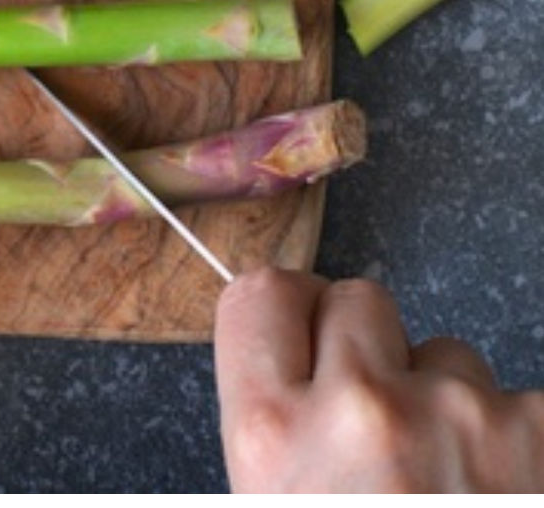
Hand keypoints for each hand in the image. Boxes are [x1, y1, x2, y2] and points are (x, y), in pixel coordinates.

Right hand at [215, 266, 543, 491]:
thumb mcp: (269, 500)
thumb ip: (273, 423)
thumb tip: (292, 358)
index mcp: (270, 433)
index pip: (262, 292)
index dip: (294, 313)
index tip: (312, 340)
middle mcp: (356, 409)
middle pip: (359, 300)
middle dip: (378, 350)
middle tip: (389, 427)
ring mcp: (455, 417)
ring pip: (450, 355)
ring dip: (453, 404)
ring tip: (455, 480)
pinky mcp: (539, 433)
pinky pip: (528, 404)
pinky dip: (525, 444)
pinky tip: (508, 488)